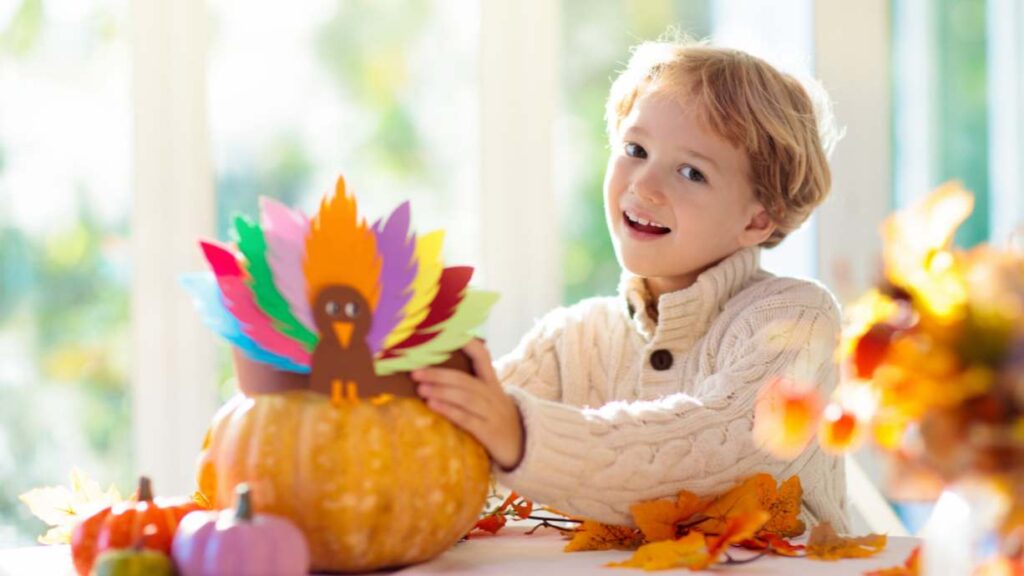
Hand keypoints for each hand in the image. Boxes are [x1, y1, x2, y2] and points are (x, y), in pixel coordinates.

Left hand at [412, 339, 524, 469]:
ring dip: (440, 391)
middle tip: (415, 372)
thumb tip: (436, 376)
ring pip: (464, 397)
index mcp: (492, 384)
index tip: (448, 334)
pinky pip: (467, 418)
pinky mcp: (489, 432)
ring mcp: (492, 413)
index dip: (467, 344)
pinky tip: (433, 406)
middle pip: (464, 380)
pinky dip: (449, 410)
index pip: (482, 357)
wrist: (523, 448)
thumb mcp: (490, 400)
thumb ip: (469, 388)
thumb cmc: (498, 421)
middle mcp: (492, 395)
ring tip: (420, 388)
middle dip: (438, 374)